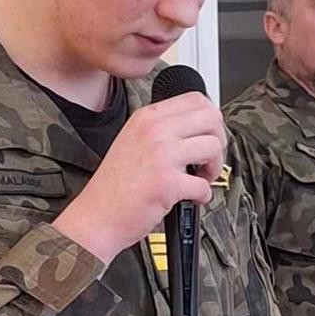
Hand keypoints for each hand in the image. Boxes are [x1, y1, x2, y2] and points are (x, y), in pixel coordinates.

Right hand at [54, 92, 225, 264]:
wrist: (96, 216)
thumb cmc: (114, 185)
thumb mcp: (132, 140)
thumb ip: (161, 129)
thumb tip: (197, 128)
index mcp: (147, 117)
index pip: (196, 99)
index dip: (211, 118)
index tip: (207, 134)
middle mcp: (154, 131)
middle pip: (211, 117)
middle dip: (218, 139)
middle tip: (208, 157)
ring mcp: (162, 156)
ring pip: (213, 146)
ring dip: (214, 167)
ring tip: (201, 178)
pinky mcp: (168, 183)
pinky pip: (205, 185)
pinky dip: (203, 195)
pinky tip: (191, 198)